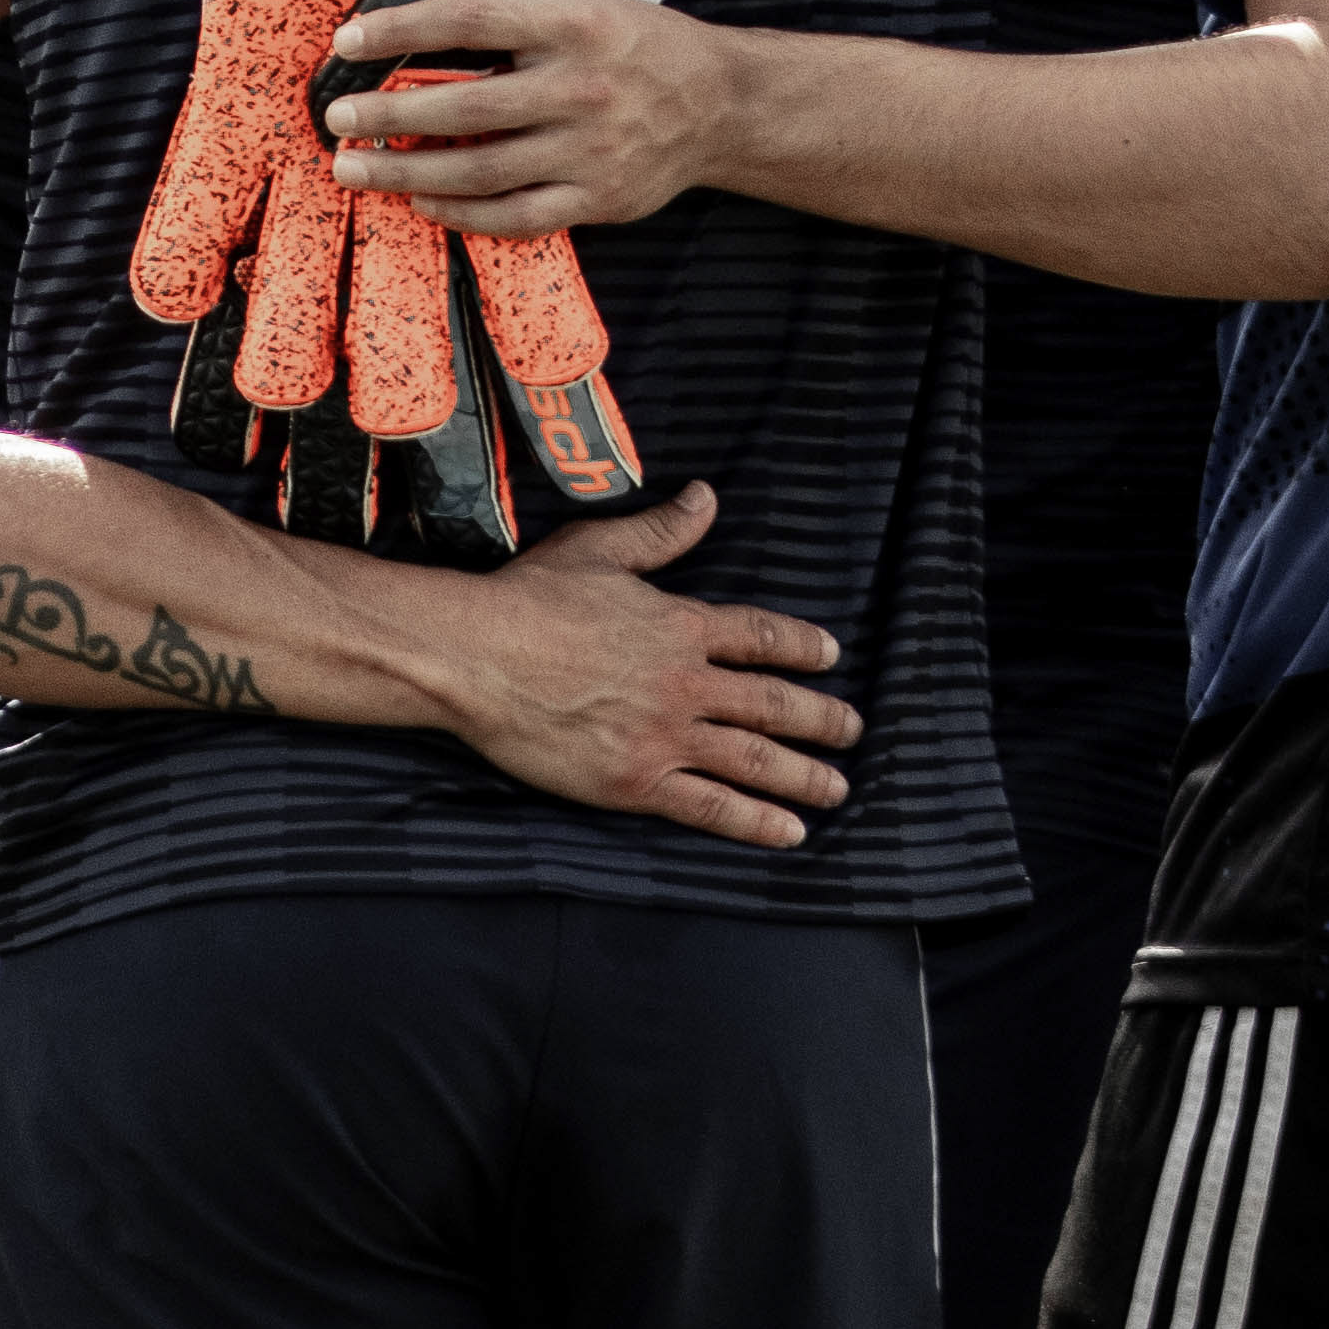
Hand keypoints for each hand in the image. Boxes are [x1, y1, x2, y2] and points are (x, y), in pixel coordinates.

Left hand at [325, 0, 734, 232]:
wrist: (724, 105)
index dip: (402, 31)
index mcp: (574, 27)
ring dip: (405, 172)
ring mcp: (590, 151)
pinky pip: (515, 216)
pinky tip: (423, 201)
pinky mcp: (597, 198)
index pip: (470, 21)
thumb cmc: (642, 45)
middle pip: (464, 108)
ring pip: (479, 170)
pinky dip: (461, 213)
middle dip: (387, 115)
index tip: (350, 40)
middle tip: (336, 116)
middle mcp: (581, 89)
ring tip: (354, 166)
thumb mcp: (589, 2)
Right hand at [405, 482, 856, 849]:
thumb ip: (660, 532)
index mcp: (680, 625)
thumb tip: (707, 496)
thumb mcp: (598, 549)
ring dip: (807, 776)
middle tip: (853, 730)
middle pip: (774, 704)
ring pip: (756, 759)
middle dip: (823, 719)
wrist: (475, 657)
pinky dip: (756, 821)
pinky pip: (711, 806)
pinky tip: (790, 832)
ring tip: (838, 789)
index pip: (761, 637)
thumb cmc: (526, 598)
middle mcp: (686, 682)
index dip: (802, 647)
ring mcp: (665, 735)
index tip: (831, 657)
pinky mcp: (636, 781)